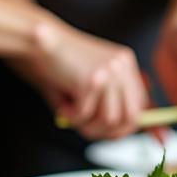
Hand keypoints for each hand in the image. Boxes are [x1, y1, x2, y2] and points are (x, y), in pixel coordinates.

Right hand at [21, 20, 147, 138]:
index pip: (139, 104)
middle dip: (108, 131)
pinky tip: (60, 102)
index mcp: (124, 63)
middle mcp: (122, 66)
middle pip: (130, 116)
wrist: (37, 42)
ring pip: (108, 120)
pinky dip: (69, 116)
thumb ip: (105, 104)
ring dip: (86, 124)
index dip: (124, 125)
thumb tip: (115, 134)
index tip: (107, 133)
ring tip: (68, 111)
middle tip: (86, 130)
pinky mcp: (91, 81)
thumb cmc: (57, 63)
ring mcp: (109, 72)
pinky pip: (84, 115)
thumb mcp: (88, 82)